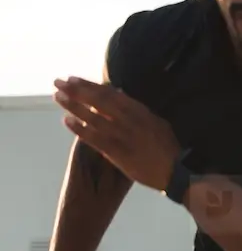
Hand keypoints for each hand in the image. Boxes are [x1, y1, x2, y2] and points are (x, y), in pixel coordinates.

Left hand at [53, 78, 181, 191]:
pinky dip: (80, 129)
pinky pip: (95, 138)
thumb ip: (138, 111)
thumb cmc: (167, 148)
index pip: (111, 94)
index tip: (74, 79)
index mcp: (140, 112)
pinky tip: (66, 121)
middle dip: (77, 90)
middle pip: (99, 101)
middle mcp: (130, 121)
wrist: (174, 172)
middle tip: (58, 82)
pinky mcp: (118, 152)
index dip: (90, 85)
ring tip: (57, 97)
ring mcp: (123, 136)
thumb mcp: (158, 123)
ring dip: (73, 105)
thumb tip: (121, 95)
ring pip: (94, 117)